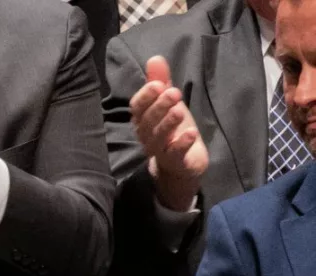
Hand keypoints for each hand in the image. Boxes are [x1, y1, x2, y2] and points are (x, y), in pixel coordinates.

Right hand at [131, 56, 208, 211]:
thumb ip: (161, 82)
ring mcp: (160, 150)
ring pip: (159, 137)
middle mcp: (147, 135)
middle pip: (148, 121)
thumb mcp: (168, 104)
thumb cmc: (173, 130)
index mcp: (143, 120)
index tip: (158, 84)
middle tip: (174, 92)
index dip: (146, 96)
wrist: (183, 164)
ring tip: (179, 110)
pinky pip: (175, 153)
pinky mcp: (175, 161)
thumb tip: (155, 58)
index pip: (137, 108)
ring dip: (168, 123)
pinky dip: (182, 143)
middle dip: (159, 107)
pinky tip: (190, 133)